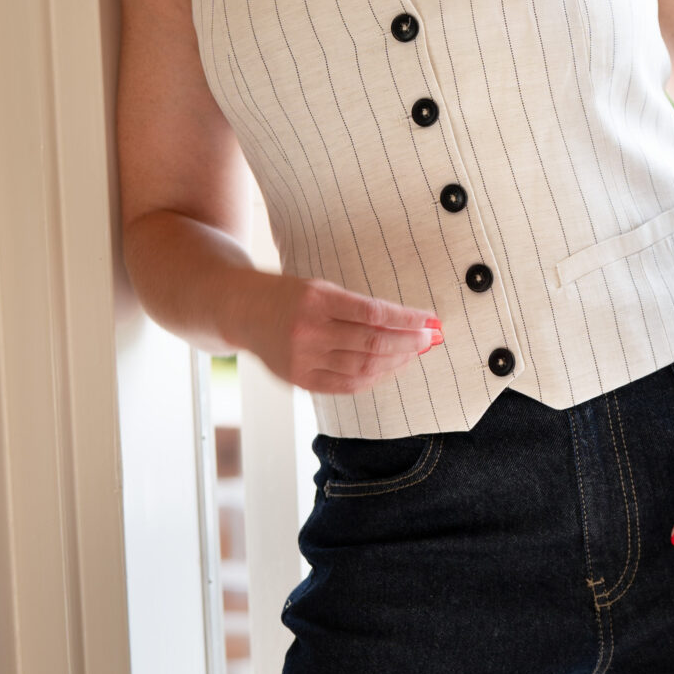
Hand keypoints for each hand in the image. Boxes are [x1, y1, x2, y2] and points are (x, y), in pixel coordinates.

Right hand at [241, 273, 443, 394]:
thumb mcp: (321, 288)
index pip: (374, 314)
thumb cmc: (289, 296)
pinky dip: (373, 379)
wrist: (242, 311)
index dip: (407, 320)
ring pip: (363, 368)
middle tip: (430, 339)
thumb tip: (408, 324)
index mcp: (317, 299)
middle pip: (372, 344)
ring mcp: (303, 359)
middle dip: (408, 343)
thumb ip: (359, 308)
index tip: (430, 321)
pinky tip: (389, 369)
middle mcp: (309, 331)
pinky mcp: (300, 380)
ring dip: (396, 363)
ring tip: (413, 354)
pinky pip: (346, 386)